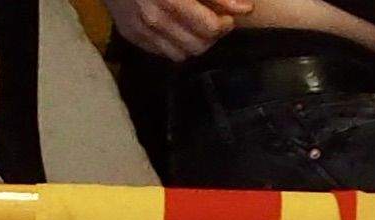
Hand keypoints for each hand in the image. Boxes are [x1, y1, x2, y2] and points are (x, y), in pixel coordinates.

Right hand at [110, 0, 239, 56]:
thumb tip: (244, 9)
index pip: (210, 28)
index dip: (225, 24)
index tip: (228, 15)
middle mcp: (153, 17)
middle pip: (199, 46)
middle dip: (212, 36)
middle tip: (214, 21)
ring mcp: (139, 28)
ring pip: (183, 54)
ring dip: (195, 43)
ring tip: (195, 26)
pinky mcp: (130, 34)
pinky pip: (162, 52)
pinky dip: (174, 44)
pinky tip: (175, 27)